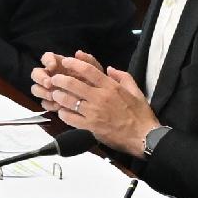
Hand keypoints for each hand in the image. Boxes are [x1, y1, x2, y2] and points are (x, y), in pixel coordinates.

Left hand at [32, 52, 154, 152]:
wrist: (144, 136)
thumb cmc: (140, 114)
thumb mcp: (136, 90)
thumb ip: (123, 77)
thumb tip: (109, 68)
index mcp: (111, 87)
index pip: (88, 70)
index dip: (74, 64)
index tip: (66, 61)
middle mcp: (100, 98)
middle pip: (73, 84)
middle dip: (60, 79)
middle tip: (53, 79)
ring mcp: (94, 113)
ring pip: (69, 101)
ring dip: (58, 96)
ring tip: (54, 93)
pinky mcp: (90, 127)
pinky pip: (71, 118)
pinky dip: (64, 114)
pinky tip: (62, 111)